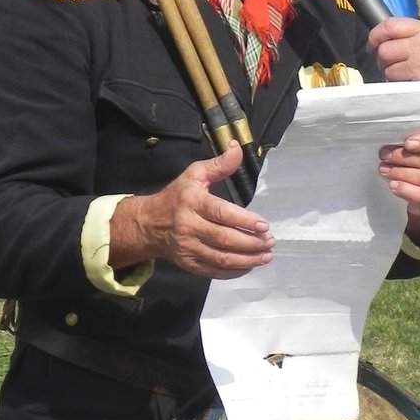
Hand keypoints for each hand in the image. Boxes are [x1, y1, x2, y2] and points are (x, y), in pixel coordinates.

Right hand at [110, 143, 273, 278]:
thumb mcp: (194, 175)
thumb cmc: (177, 197)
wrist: (148, 224)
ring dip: (248, 260)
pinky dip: (234, 271)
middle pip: (225, 239)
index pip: (221, 214)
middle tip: (270, 241)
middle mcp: (189, 227)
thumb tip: (236, 147)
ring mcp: (188, 248)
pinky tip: (249, 265)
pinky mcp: (188, 264)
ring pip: (222, 258)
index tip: (264, 225)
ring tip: (266, 255)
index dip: (245, 221)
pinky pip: (214, 272)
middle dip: (252, 243)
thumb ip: (218, 164)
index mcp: (192, 202)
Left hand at [369, 16, 419, 85]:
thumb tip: (390, 39)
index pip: (390, 25)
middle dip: (382, 59)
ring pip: (388, 69)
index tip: (372, 44)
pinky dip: (399, 88)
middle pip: (384, 48)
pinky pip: (397, 85)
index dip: (375, 35)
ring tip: (404, 79)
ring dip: (391, 76)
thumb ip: (418, 36)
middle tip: (388, 66)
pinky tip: (410, 88)